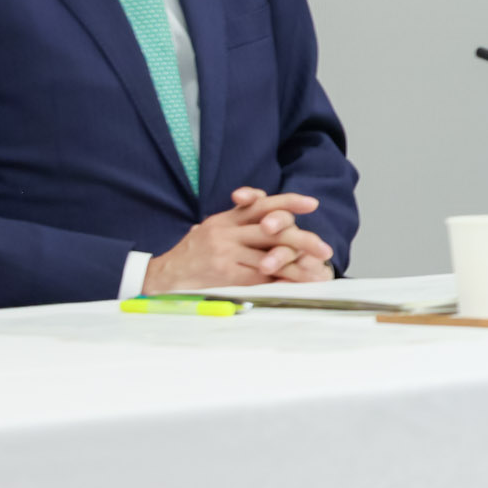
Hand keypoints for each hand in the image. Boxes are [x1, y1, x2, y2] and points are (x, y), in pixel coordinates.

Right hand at [144, 188, 335, 291]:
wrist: (163, 277)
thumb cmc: (194, 254)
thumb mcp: (213, 229)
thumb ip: (240, 222)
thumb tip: (275, 220)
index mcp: (227, 218)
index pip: (261, 203)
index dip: (288, 202)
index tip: (312, 203)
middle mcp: (227, 231)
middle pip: (273, 230)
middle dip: (303, 239)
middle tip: (324, 249)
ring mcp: (226, 252)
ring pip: (270, 256)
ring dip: (297, 266)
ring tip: (317, 272)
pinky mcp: (225, 274)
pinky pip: (259, 277)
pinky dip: (280, 281)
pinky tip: (295, 285)